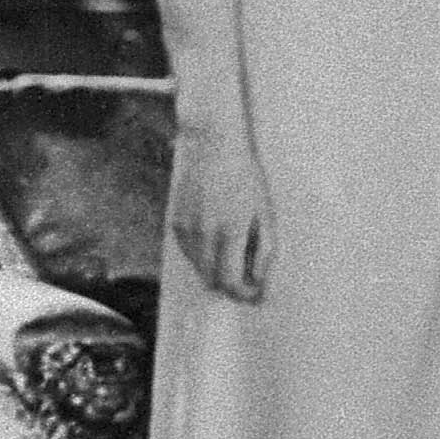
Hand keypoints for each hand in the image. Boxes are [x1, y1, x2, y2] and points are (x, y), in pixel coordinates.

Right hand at [168, 122, 270, 304]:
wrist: (213, 144)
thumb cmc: (245, 176)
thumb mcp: (264, 211)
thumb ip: (264, 250)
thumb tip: (259, 282)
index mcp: (230, 230)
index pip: (229, 281)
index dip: (243, 294)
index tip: (255, 294)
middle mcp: (204, 234)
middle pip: (211, 280)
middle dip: (230, 284)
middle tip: (247, 276)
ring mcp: (185, 229)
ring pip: (199, 268)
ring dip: (216, 268)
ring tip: (234, 248)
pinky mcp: (175, 223)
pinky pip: (189, 252)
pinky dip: (203, 253)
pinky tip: (217, 234)